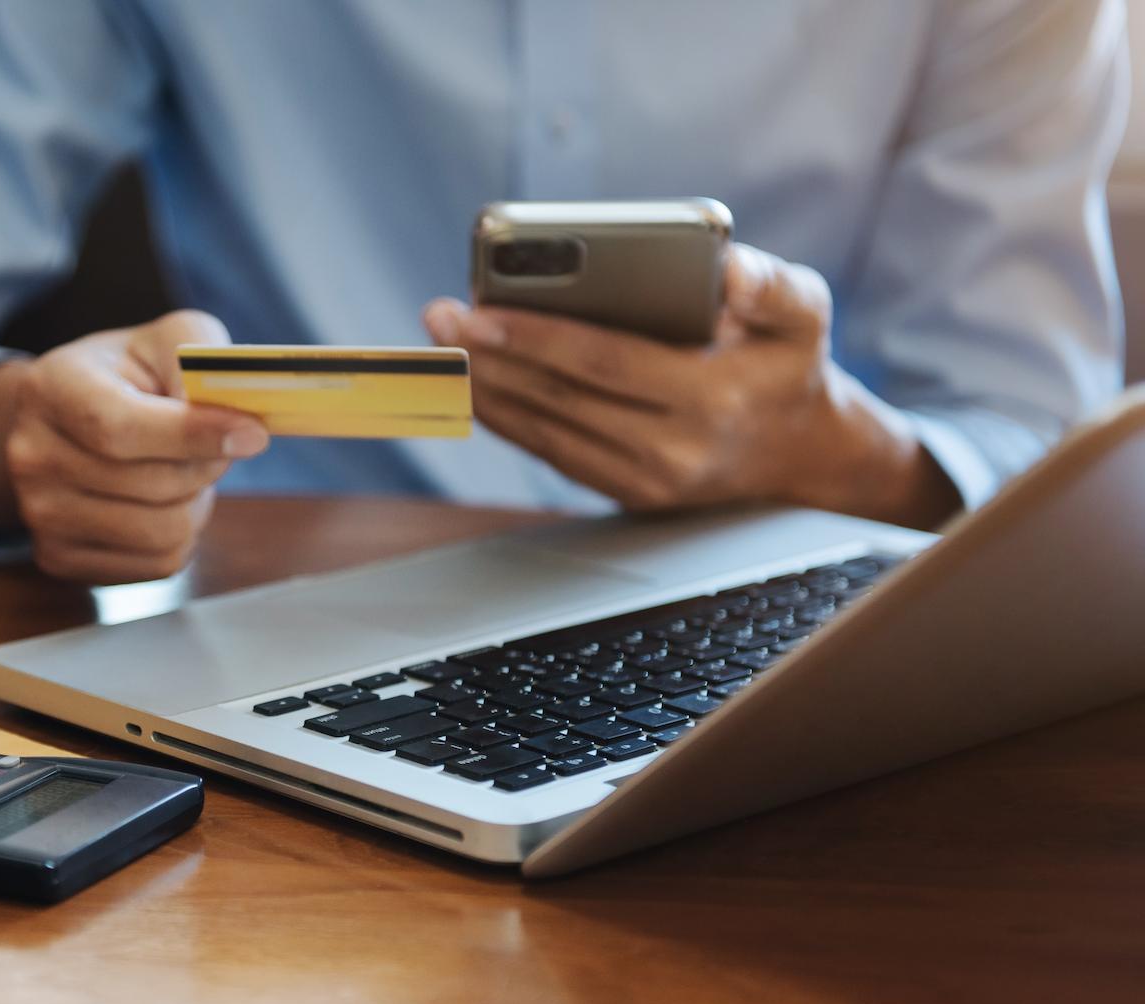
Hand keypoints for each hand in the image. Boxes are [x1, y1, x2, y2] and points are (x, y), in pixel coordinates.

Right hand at [0, 310, 268, 582]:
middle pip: (151, 485)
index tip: (253, 433)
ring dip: (197, 502)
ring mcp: (39, 513)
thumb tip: (238, 425)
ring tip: (186, 470)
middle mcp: (32, 454)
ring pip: (162, 531)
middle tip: (217, 443)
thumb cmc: (128, 377)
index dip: (192, 435)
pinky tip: (164, 503)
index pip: (120, 427)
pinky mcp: (59, 558)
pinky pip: (157, 564)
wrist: (66, 421)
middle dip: (205, 465)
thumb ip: (202, 360)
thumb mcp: (164, 342)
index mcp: (51, 387)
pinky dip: (181, 536)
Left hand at [422, 244, 958, 528]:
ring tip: (443, 346)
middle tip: (441, 319)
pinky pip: (550, 453)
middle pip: (560, 400)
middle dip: (491, 358)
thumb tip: (723, 269)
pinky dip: (506, 418)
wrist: (802, 455)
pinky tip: (474, 382)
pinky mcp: (625, 494)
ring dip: (486, 389)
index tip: (480, 310)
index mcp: (712, 399)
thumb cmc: (788, 364)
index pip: (604, 363)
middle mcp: (673, 450)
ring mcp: (645, 481)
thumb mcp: (803, 313)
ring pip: (545, 432)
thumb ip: (771, 283)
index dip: (535, 337)